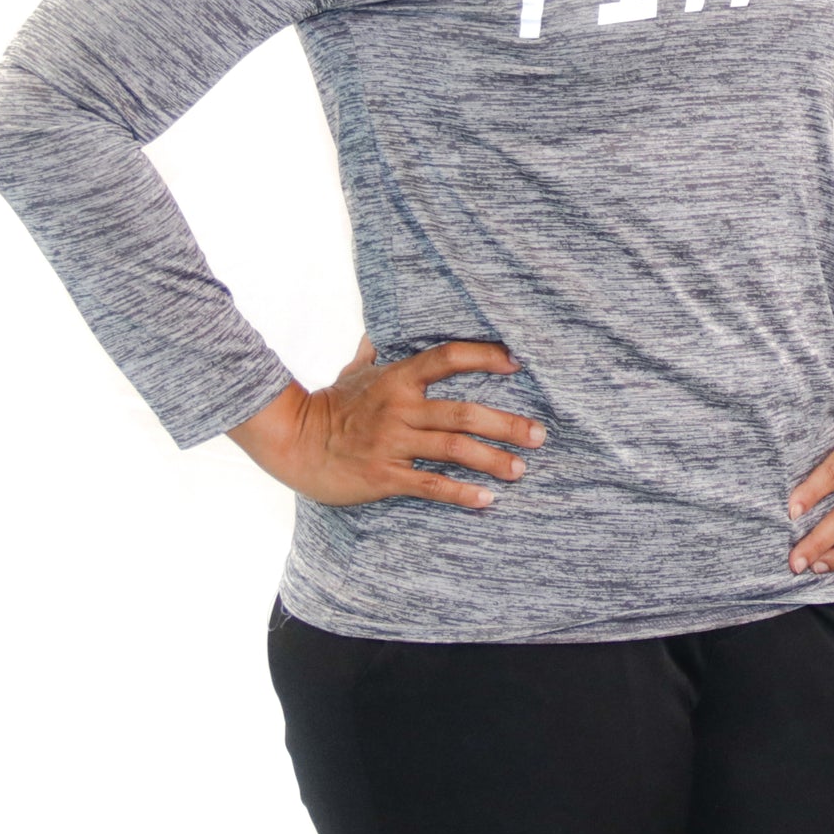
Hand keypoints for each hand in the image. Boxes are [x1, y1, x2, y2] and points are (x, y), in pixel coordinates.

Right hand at [226, 335, 546, 509]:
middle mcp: (400, 408)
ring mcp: (393, 443)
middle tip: (539, 434)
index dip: (485, 357)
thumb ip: (373, 352)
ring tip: (520, 469)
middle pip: (463, 413)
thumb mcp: (353, 372)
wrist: (294, 444)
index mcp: (397, 378)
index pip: (448, 358)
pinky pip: (429, 485)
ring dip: (491, 460)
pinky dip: (460, 493)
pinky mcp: (385, 476)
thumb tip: (377, 333)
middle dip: (506, 424)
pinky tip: (486, 500)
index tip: (518, 362)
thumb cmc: (329, 406)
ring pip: (453, 450)